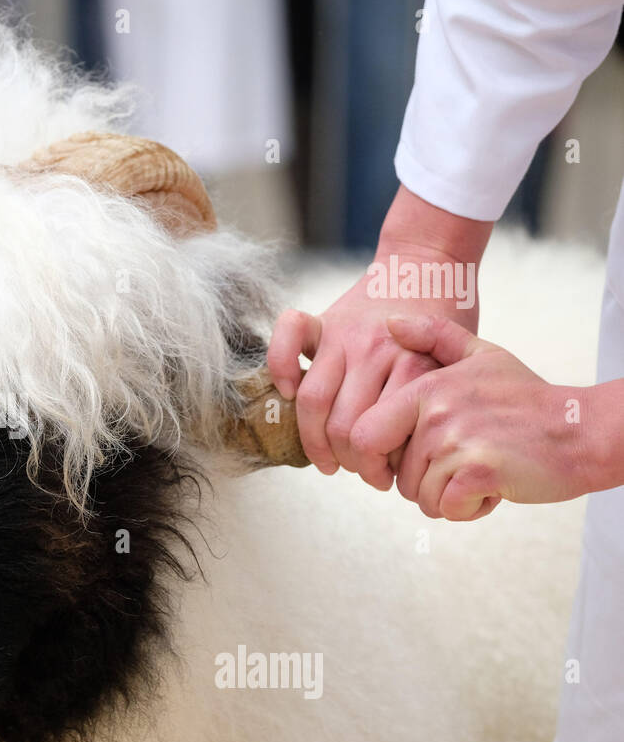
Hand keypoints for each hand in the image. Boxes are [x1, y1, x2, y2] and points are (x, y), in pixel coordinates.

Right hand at [268, 186, 491, 486]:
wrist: (429, 263)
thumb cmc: (448, 319)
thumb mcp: (460, 361)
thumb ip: (434, 402)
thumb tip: (414, 461)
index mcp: (414, 365)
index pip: (379, 434)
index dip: (376, 467)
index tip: (384, 478)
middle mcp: (376, 350)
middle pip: (342, 426)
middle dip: (347, 461)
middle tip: (357, 471)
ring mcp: (344, 335)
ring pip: (312, 401)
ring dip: (315, 440)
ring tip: (327, 458)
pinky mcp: (324, 320)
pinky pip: (287, 338)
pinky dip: (280, 366)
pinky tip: (289, 392)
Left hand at [349, 315, 594, 520]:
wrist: (582, 429)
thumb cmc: (527, 398)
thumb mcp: (481, 355)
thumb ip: (433, 337)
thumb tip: (390, 322)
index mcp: (426, 388)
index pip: (363, 437)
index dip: (374, 462)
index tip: (396, 470)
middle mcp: (437, 412)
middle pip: (398, 476)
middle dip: (423, 484)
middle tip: (460, 468)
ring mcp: (458, 441)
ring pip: (422, 496)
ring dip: (448, 498)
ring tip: (480, 472)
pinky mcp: (480, 472)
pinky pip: (448, 508)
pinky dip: (469, 509)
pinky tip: (492, 488)